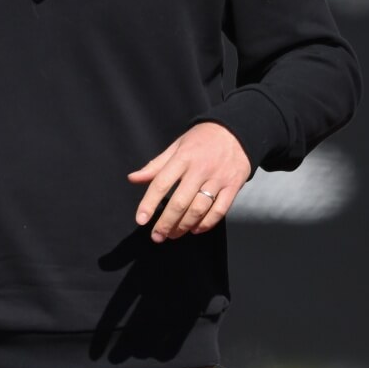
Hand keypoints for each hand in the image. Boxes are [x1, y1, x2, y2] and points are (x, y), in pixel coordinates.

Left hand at [127, 122, 251, 241]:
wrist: (236, 131)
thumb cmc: (201, 140)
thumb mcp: (176, 146)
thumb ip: (155, 165)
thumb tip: (132, 178)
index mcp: (183, 157)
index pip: (161, 183)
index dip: (149, 203)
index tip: (141, 220)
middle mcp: (200, 169)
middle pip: (180, 202)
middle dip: (166, 223)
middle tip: (157, 236)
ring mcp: (218, 179)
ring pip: (199, 209)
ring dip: (184, 226)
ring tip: (173, 234)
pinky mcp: (233, 186)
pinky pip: (220, 211)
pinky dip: (207, 224)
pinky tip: (195, 229)